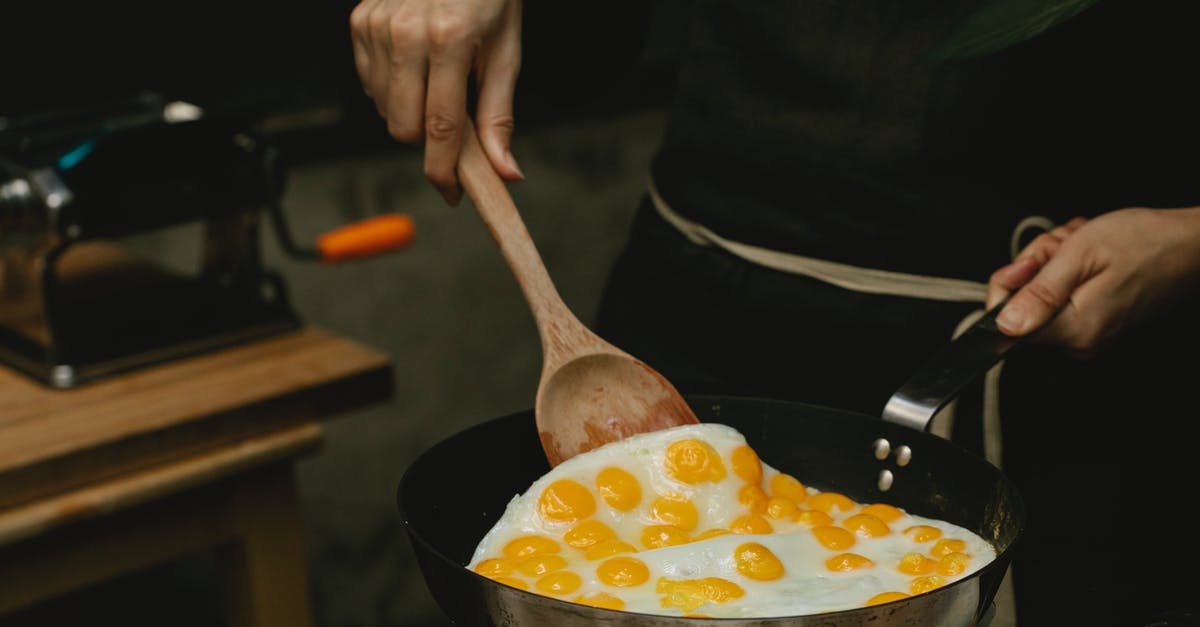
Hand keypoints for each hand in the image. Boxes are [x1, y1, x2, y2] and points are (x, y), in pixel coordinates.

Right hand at [350, 0, 523, 204]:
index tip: (451, 194)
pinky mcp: (359, 21)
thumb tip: (505, 171)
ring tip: (437, 81)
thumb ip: (499, 115)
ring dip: (409, 112)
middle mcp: (405, 33)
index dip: (444, 171)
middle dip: (427, 140)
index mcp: (448, 40)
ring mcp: (376, 25)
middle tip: (453, 124)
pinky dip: (392, 87)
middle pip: (402, 127)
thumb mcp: (506, 51)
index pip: (440, 128)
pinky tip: (415, 65)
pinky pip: (368, 82)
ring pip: (383, 108)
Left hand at [986, 207, 1199, 354]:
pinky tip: (1088, 255)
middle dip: (1036, 266)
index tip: (1029, 263)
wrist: (1191, 244)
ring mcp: (1088, 333)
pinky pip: (1061, 294)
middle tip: (1065, 246)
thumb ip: (1040, 291)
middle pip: (1022, 305)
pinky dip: (1067, 269)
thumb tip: (1004, 324)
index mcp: (1074, 330)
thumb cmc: (1145, 241)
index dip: (1007, 287)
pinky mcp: (1095, 321)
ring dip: (1052, 262)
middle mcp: (1079, 342)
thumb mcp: (1081, 254)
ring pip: (1040, 294)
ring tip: (1081, 247)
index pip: (1005, 325)